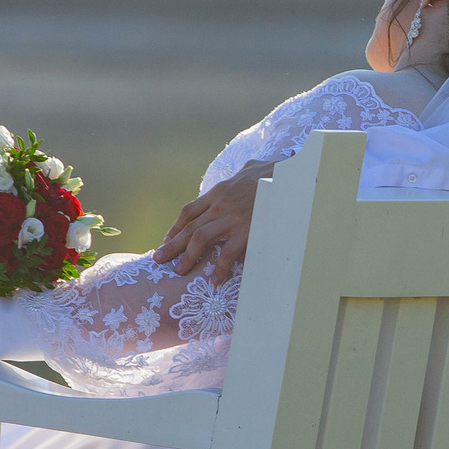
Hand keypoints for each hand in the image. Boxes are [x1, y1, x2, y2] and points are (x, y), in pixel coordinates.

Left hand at [154, 162, 270, 278]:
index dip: (176, 227)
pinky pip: (227, 253)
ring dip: (187, 256)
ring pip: (200, 239)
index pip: (190, 211)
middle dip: (172, 245)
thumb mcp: (251, 169)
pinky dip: (220, 267)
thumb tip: (246, 169)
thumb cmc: (275, 172)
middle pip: (189, 227)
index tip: (168, 239)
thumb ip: (243, 174)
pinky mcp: (246, 229)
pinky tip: (215, 279)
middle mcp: (220, 204)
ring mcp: (231, 217)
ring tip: (179, 271)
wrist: (290, 175)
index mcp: (219, 191)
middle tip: (159, 259)